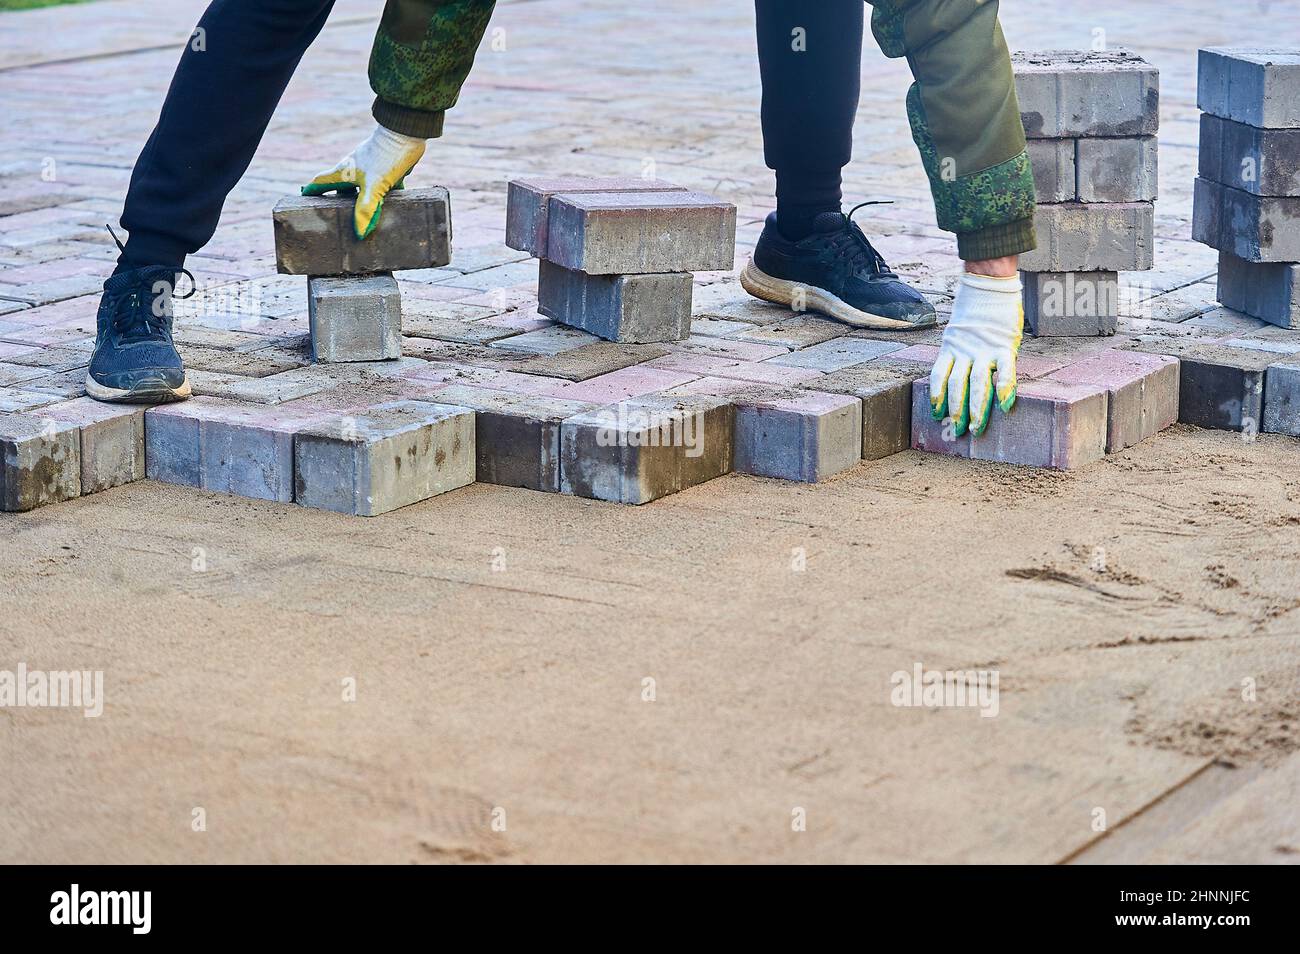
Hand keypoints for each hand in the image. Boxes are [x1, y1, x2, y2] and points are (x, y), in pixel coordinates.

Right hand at [302, 123, 426, 238]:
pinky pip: (383, 186)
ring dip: (362, 200)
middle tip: (334, 214)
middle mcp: (355, 169)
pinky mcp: (387, 168)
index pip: (322, 182)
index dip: (312, 191)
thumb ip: (366, 209)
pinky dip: (384, 197)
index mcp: (344, 171)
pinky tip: (391, 207)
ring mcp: (371, 168)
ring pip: (363, 187)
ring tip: (362, 215)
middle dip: (337, 200)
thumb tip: (359, 232)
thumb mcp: (374, 185)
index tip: (304, 198)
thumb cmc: (385, 157)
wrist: (405, 133)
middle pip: (341, 187)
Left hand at [929, 272, 1022, 436]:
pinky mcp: (1004, 346)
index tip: (936, 415)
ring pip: (977, 384)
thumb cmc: (976, 311)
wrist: (989, 284)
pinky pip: (1004, 370)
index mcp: (951, 348)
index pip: (940, 377)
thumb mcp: (958, 331)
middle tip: (958, 431)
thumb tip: (957, 372)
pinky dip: (1004, 387)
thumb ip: (958, 351)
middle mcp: (964, 352)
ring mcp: (983, 350)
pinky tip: (1005, 404)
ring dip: (976, 408)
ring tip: (976, 427)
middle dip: (957, 411)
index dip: (936, 397)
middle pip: (957, 387)